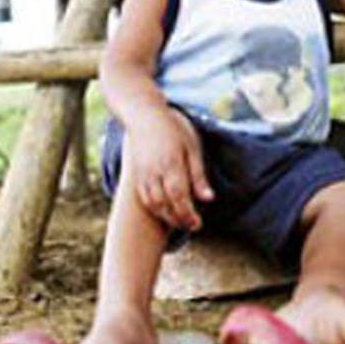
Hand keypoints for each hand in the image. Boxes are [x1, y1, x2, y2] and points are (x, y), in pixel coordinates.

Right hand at [126, 108, 213, 231]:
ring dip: (167, 218)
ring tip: (181, 221)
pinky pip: (144, 199)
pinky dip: (155, 210)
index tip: (198, 224)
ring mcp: (143, 175)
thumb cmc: (173, 131)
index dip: (188, 215)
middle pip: (165, 206)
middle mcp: (154, 172)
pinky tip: (166, 211)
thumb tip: (208, 199)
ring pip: (153, 205)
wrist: (144, 117)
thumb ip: (198, 176)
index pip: (179, 197)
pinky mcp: (136, 176)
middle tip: (193, 226)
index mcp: (171, 165)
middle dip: (179, 220)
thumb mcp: (192, 149)